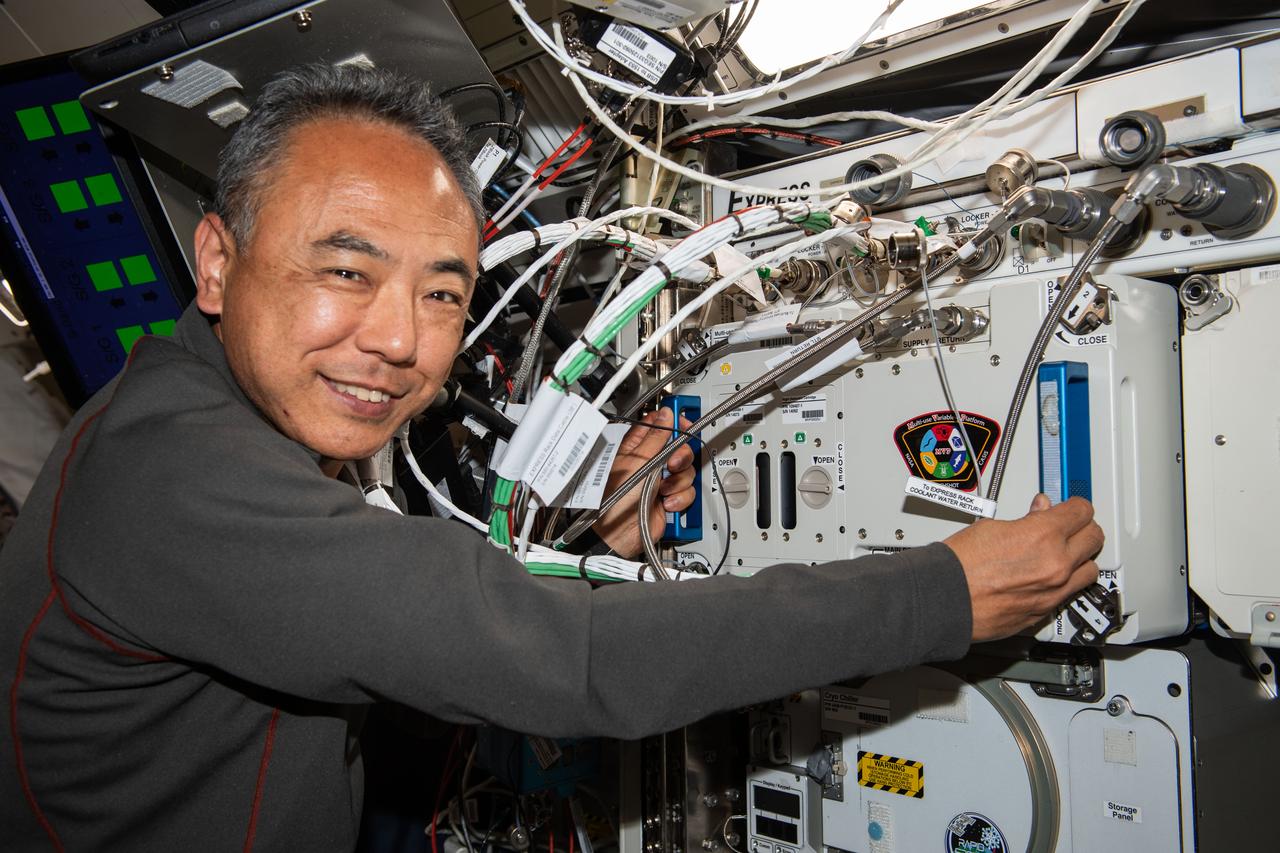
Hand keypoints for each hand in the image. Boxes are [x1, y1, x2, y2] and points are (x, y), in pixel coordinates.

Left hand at [593, 408, 696, 557]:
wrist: (621, 534)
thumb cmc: (616, 499)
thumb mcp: (638, 461)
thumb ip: (656, 437)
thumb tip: (667, 414)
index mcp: (638, 447)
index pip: (660, 425)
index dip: (675, 422)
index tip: (686, 423)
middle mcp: (650, 462)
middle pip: (679, 447)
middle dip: (680, 457)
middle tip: (672, 464)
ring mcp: (660, 480)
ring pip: (686, 470)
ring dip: (678, 482)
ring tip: (662, 490)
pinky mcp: (669, 497)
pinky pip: (687, 491)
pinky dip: (679, 498)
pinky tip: (665, 503)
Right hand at [943, 494, 1103, 641]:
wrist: (944, 599)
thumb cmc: (959, 564)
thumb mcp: (991, 526)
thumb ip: (1026, 520)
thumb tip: (1040, 512)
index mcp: (1044, 536)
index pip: (1082, 511)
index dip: (1076, 505)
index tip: (1072, 507)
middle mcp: (1056, 565)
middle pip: (1094, 538)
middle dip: (1083, 529)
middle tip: (1071, 526)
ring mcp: (1053, 592)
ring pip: (1090, 570)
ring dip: (1081, 559)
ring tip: (1065, 554)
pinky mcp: (1045, 612)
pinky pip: (1070, 594)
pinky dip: (1065, 584)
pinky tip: (1048, 578)